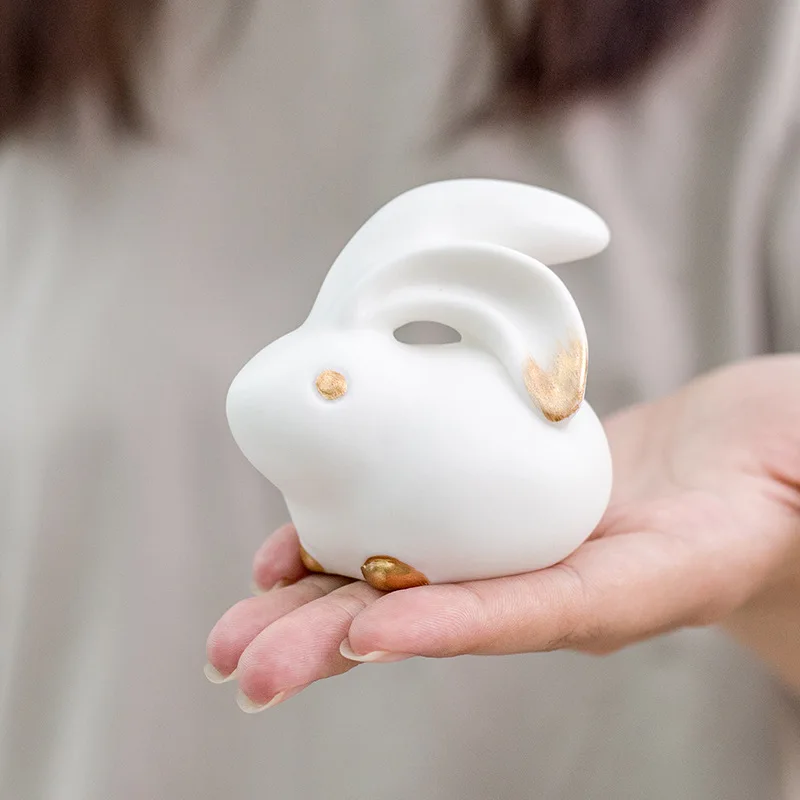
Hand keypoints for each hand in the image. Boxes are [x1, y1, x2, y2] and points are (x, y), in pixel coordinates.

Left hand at [206, 355, 799, 711]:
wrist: (739, 466)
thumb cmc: (779, 470)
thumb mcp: (797, 468)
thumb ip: (789, 478)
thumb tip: (792, 469)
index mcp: (637, 585)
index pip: (540, 613)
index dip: (457, 626)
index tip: (372, 635)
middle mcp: (559, 584)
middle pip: (441, 622)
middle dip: (340, 646)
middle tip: (247, 672)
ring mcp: (516, 554)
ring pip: (402, 589)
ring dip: (312, 611)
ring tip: (232, 635)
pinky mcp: (488, 516)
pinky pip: (407, 542)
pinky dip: (341, 548)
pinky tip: (281, 560)